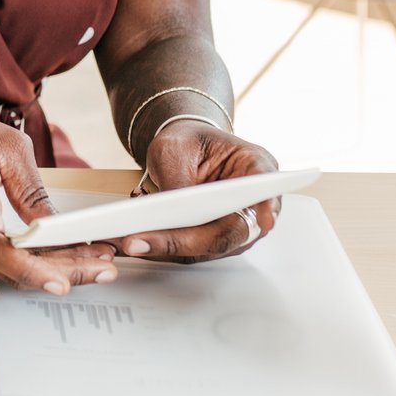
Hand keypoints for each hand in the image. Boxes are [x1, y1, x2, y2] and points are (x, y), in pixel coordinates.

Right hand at [0, 109, 115, 294]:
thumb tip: (56, 225)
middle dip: (61, 270)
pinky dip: (30, 260)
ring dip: (51, 266)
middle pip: (8, 262)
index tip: (62, 282)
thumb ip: (29, 187)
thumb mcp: (0, 141)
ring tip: (95, 261)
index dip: (28, 267)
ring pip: (6, 266)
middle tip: (105, 269)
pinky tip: (61, 255)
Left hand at [111, 120, 281, 263]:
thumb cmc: (188, 143)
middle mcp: (253, 203)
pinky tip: (133, 242)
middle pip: (228, 231)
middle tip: (142, 239)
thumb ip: (178, 180)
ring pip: (206, 248)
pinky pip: (189, 251)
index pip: (266, 188)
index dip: (267, 206)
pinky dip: (160, 248)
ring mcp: (236, 228)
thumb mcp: (175, 148)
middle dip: (184, 240)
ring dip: (166, 248)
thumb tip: (168, 214)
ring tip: (128, 241)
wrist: (183, 151)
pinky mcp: (212, 242)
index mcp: (255, 167)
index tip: (265, 220)